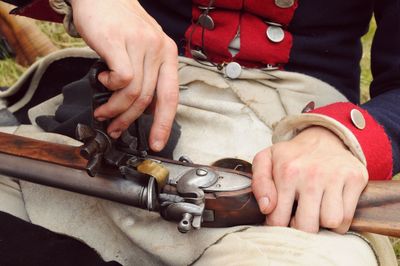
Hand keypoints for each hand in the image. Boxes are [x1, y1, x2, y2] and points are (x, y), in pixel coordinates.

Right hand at [70, 0, 178, 150]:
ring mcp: (140, 45)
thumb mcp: (144, 48)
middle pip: (148, 98)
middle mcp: (158, 49)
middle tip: (115, 129)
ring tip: (103, 111)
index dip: (163, 124)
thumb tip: (142, 107)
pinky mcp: (119, 42)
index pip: (171, 96)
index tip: (156, 142)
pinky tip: (103, 79)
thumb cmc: (121, 24)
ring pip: (133, 92)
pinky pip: (122, 78)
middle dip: (130, 121)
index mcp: (168, 54)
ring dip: (115, 109)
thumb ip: (147, 74)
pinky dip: (110, 86)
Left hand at [252, 126, 367, 233]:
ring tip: (316, 210)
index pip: (278, 220)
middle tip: (300, 216)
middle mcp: (312, 175)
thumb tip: (266, 208)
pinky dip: (340, 220)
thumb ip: (259, 183)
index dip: (278, 225)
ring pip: (332, 222)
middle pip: (307, 227)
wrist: (323, 136)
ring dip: (323, 223)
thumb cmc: (291, 155)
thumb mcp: (266, 160)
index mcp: (287, 172)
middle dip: (301, 228)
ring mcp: (336, 176)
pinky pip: (348, 217)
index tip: (281, 217)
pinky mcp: (356, 178)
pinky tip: (330, 207)